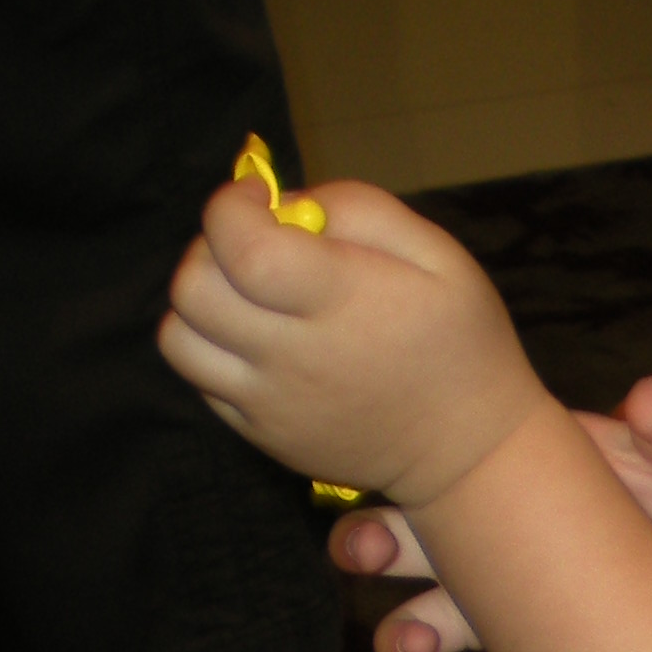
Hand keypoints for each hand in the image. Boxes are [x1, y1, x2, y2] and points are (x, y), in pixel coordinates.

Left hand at [159, 177, 550, 513]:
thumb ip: (362, 210)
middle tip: (254, 246)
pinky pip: (202, 381)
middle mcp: (294, 357)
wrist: (471, 453)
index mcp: (342, 303)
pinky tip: (260, 342)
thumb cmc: (461, 344)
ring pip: (179, 339)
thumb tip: (287, 205)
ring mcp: (271, 404)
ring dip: (199, 303)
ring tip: (245, 297)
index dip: (230, 206)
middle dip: (209, 248)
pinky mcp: (263, 435)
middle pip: (194, 289)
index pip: (240, 245)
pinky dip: (214, 350)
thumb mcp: (441, 256)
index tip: (257, 198)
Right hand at [331, 376, 651, 651]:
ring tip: (400, 635)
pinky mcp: (486, 622)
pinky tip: (410, 650)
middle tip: (361, 552)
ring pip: (414, 584)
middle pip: (404, 519)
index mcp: (501, 460)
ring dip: (395, 603)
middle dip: (372, 536)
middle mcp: (472, 514)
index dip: (399, 450)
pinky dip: (415, 640)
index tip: (378, 460)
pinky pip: (437, 631)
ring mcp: (475, 572)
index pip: (436, 446)